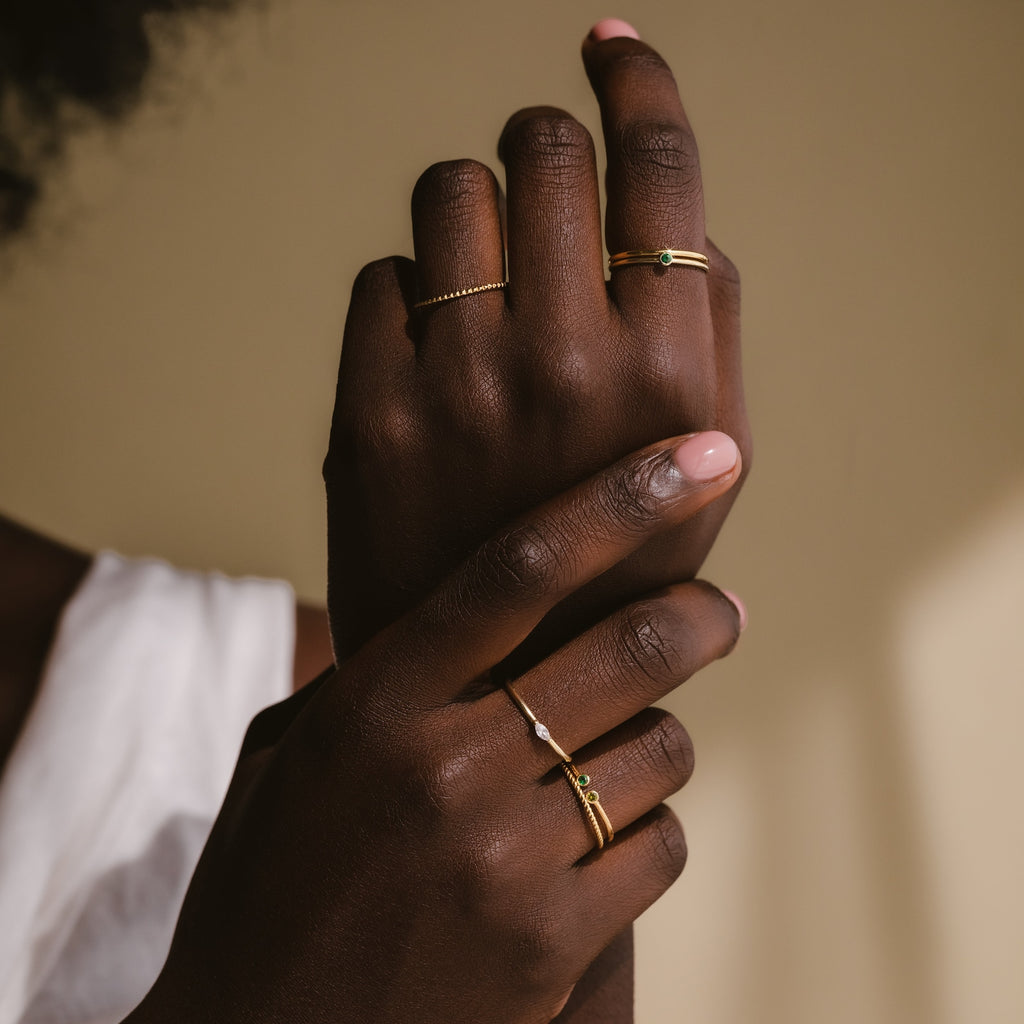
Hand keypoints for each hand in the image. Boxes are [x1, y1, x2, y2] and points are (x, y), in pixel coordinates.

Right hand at [127, 437, 742, 1023]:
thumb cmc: (272, 890)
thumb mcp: (292, 762)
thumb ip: (377, 684)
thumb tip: (463, 620)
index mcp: (376, 704)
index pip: (519, 567)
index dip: (623, 498)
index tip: (704, 456)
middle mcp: (446, 766)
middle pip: (626, 651)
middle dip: (699, 617)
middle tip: (720, 609)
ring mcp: (504, 859)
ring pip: (659, 752)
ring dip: (662, 736)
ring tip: (632, 747)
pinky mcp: (552, 944)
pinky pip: (660, 846)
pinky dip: (652, 826)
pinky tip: (610, 834)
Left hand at [326, 28, 748, 662]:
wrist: (502, 675)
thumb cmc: (616, 556)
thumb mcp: (707, 458)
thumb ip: (705, 325)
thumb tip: (670, 209)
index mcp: (670, 369)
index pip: (659, 163)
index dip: (639, 80)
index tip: (613, 47)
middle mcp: (567, 360)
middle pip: (544, 149)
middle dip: (546, 150)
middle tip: (546, 191)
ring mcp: (458, 382)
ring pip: (449, 190)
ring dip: (473, 212)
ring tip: (487, 277)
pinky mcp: (369, 411)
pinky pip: (381, 275)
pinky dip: (410, 296)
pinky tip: (434, 355)